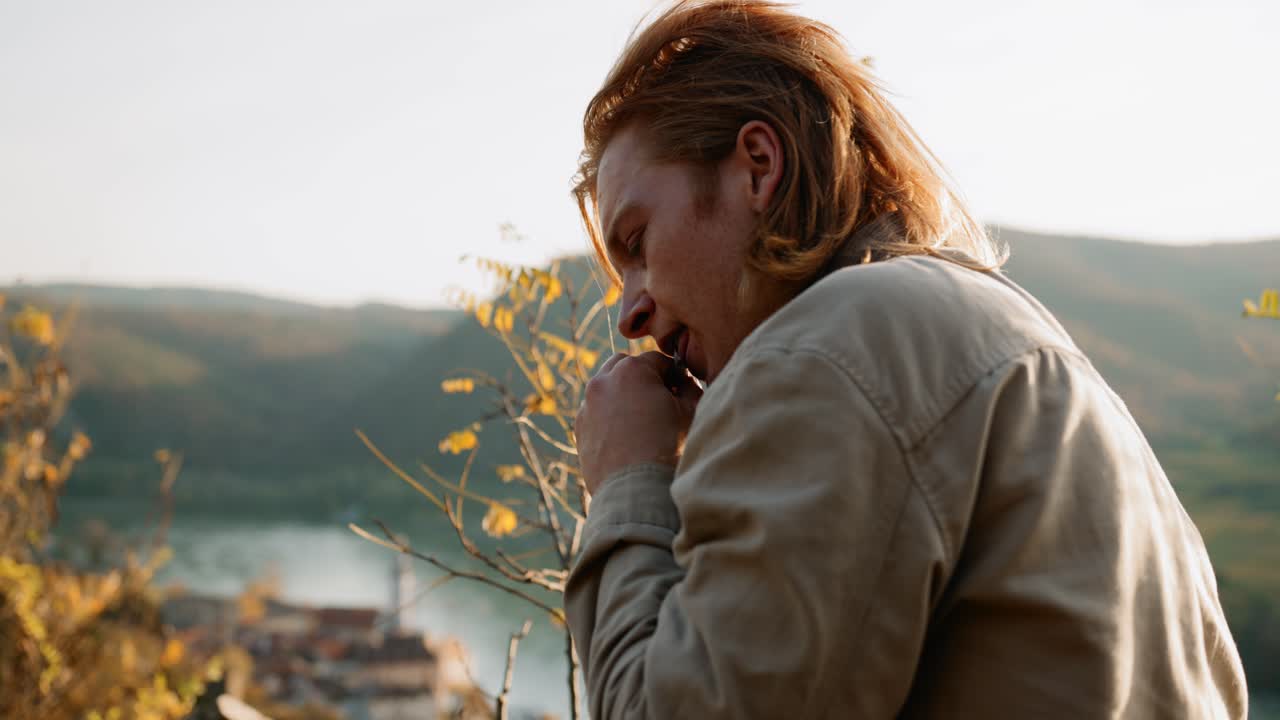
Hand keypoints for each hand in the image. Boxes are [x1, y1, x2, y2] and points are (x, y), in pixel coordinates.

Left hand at [575, 351, 702, 494]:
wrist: (637, 492)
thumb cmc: (669, 450)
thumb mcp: (690, 412)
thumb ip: (688, 389)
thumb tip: (682, 385)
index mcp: (632, 370)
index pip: (657, 360)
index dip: (674, 375)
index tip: (682, 391)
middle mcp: (603, 381)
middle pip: (625, 366)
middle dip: (643, 377)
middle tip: (660, 400)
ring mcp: (588, 405)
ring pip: (607, 387)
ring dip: (623, 393)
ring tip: (641, 418)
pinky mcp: (579, 428)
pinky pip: (596, 410)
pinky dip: (609, 414)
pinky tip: (626, 435)